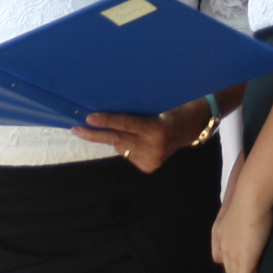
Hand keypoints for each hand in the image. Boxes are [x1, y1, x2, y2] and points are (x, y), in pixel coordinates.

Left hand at [76, 102, 204, 173]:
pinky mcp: (150, 167)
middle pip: (117, 139)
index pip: (126, 123)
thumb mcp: (159, 104)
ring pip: (121, 147)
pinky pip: (128, 154)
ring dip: (116, 138)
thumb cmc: (175, 105)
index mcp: (157, 128)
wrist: (196, 125)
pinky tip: (139, 140)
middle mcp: (154, 147)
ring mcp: (152, 159)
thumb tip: (108, 112)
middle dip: (95, 134)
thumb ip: (137, 111)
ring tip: (127, 128)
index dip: (106, 120)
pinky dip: (127, 145)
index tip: (89, 117)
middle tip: (76, 128)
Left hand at [213, 190, 272, 272]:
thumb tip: (249, 226)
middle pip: (228, 267)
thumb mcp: (238, 205)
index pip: (219, 255)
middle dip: (238, 271)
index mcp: (219, 232)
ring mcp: (232, 255)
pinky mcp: (244, 261)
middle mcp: (222, 245)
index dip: (230, 260)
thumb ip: (238, 216)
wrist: (250, 197)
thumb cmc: (249, 196)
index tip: (241, 261)